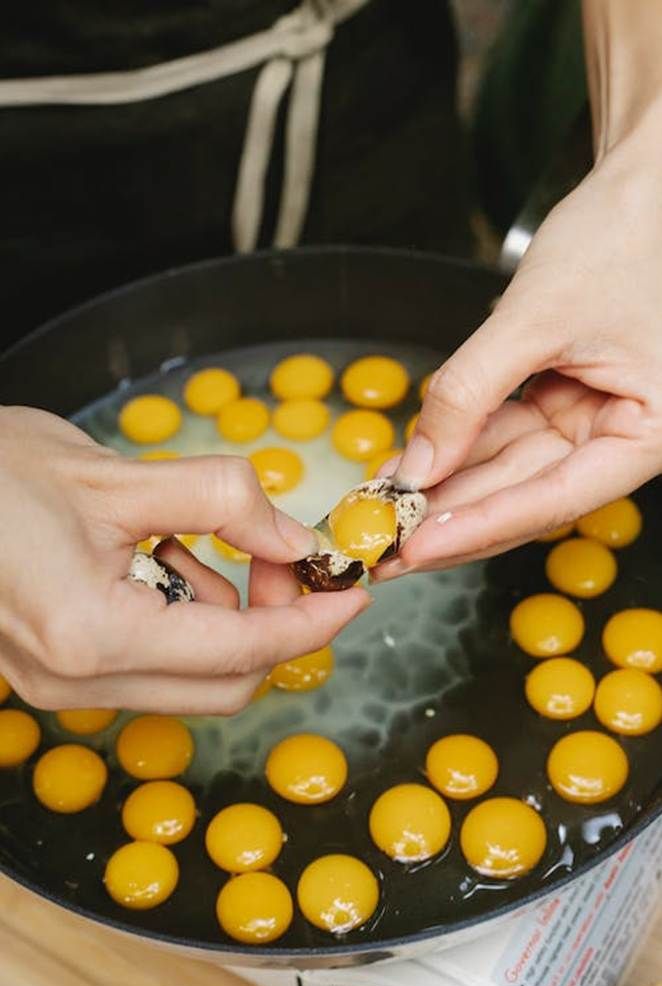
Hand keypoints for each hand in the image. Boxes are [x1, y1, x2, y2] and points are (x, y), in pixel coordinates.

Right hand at [0, 407, 368, 712]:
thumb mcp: (121, 475)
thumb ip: (223, 502)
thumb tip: (295, 537)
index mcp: (92, 634)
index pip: (241, 650)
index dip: (310, 622)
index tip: (352, 592)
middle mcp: (75, 680)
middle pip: (225, 683)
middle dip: (270, 620)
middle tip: (278, 554)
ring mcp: (61, 685)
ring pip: (190, 675)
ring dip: (218, 611)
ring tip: (184, 538)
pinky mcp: (55, 672)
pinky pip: (151, 662)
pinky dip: (178, 615)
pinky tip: (153, 557)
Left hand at [375, 138, 661, 579]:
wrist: (641, 186)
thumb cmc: (620, 237)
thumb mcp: (536, 318)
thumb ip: (470, 392)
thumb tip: (420, 465)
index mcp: (647, 432)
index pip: (553, 499)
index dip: (479, 526)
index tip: (419, 546)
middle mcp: (619, 436)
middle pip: (523, 494)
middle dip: (449, 517)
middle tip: (383, 544)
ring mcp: (587, 420)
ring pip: (504, 470)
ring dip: (443, 488)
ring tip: (381, 509)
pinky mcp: (558, 400)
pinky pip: (499, 433)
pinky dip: (454, 445)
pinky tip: (408, 466)